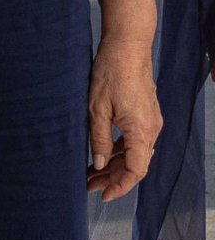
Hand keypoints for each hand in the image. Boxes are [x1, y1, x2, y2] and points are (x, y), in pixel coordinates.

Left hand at [87, 36, 161, 201]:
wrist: (128, 45)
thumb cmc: (111, 72)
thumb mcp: (97, 108)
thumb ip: (98, 139)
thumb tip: (98, 165)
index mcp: (140, 131)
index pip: (135, 171)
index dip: (120, 186)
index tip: (103, 195)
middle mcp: (151, 129)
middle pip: (134, 164)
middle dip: (112, 178)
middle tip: (89, 185)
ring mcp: (150, 120)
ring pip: (134, 152)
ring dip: (115, 164)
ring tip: (91, 172)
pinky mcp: (146, 112)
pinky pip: (135, 139)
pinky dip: (120, 149)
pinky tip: (103, 152)